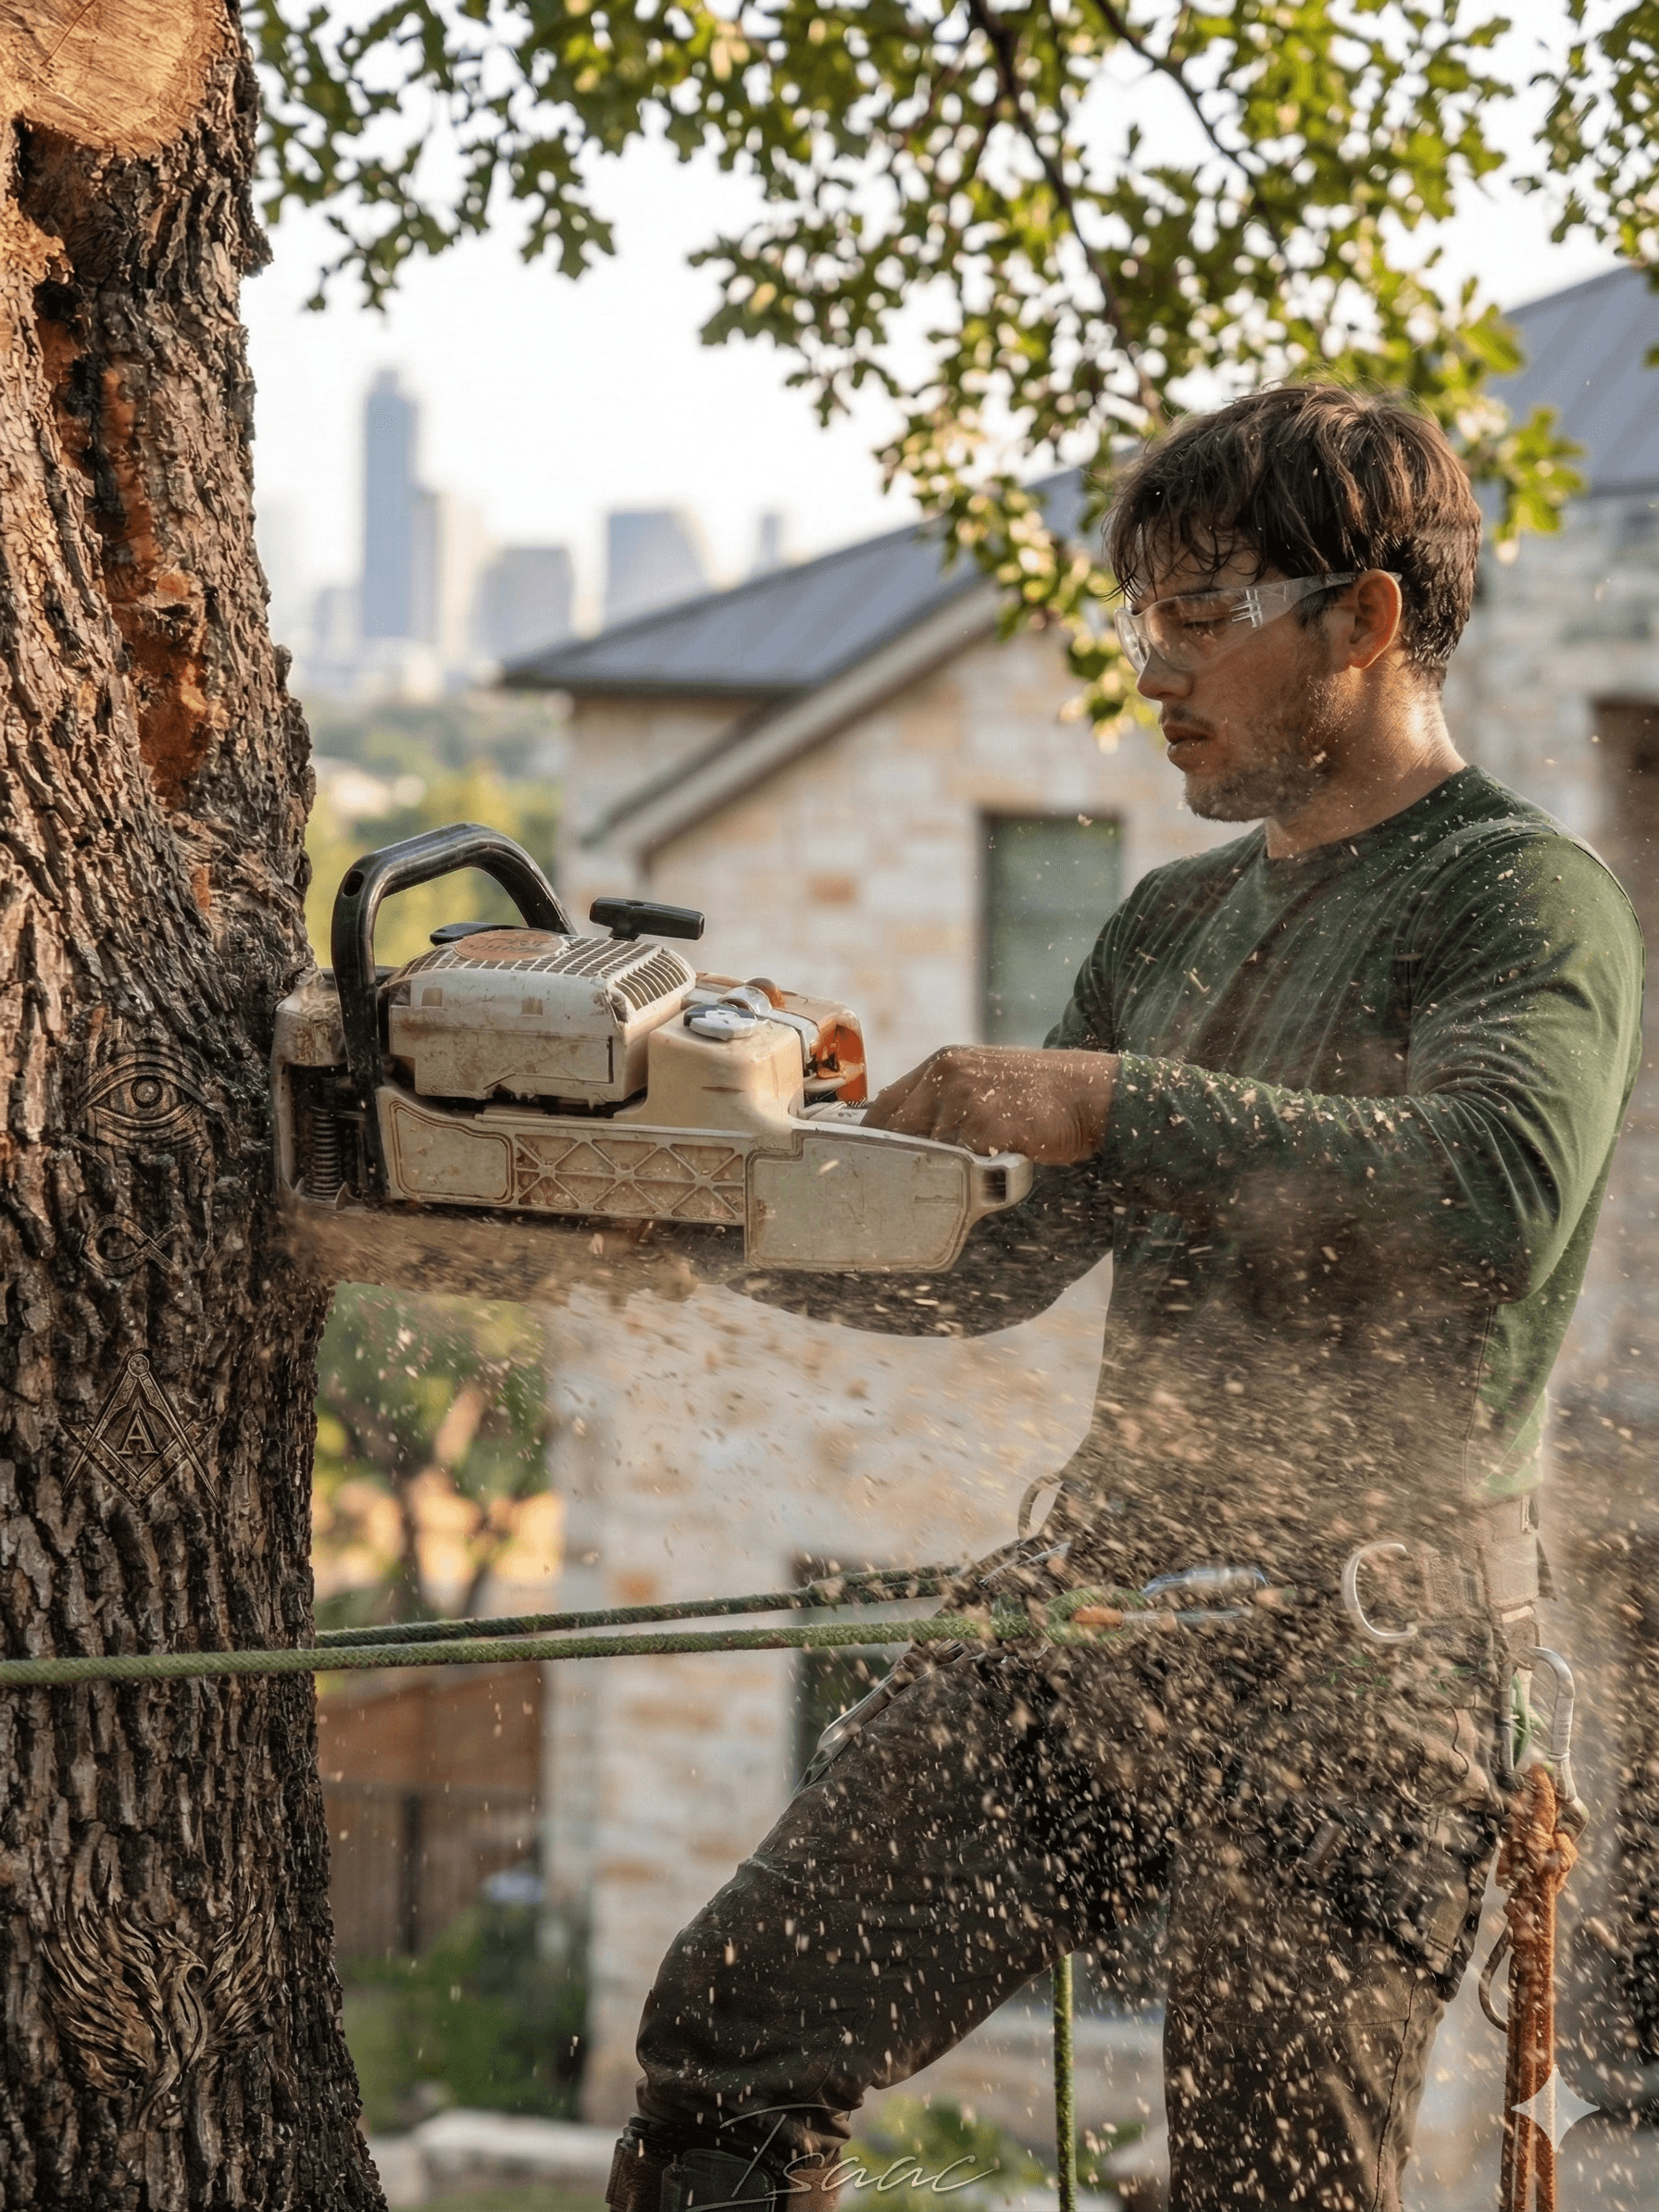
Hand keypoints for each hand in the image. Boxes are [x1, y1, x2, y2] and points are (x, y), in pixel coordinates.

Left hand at [863, 1046, 1117, 1163]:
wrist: (1091, 1095)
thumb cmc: (1039, 1098)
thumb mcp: (984, 1083)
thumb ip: (944, 1103)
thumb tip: (902, 1143)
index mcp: (941, 1064)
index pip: (883, 1108)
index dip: (873, 1143)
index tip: (869, 1169)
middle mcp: (946, 1074)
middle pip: (895, 1134)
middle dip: (897, 1165)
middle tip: (901, 1193)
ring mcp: (965, 1098)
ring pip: (927, 1154)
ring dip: (940, 1174)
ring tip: (963, 1180)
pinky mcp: (986, 1124)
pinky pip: (960, 1165)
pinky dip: (969, 1178)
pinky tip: (987, 1176)